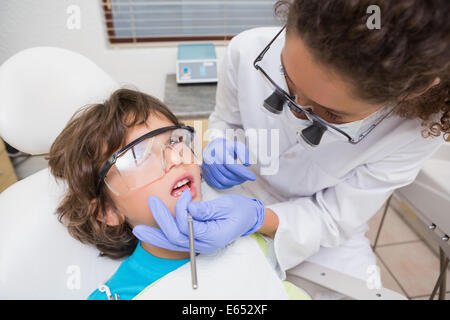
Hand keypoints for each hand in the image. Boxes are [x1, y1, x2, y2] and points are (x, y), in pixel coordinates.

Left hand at [132, 190, 264, 253]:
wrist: (249, 218)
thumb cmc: (240, 210)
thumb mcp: (226, 206)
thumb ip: (206, 209)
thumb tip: (188, 209)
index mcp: (213, 236)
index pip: (187, 228)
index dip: (181, 212)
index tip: (184, 197)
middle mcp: (204, 244)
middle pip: (175, 238)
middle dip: (161, 221)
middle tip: (152, 204)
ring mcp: (199, 245)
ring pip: (172, 243)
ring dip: (156, 235)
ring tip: (139, 230)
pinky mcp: (195, 241)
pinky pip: (176, 241)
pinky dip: (162, 237)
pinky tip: (151, 233)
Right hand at [201, 138, 255, 188]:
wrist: (213, 148)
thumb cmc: (227, 148)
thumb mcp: (237, 146)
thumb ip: (243, 153)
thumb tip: (247, 163)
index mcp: (219, 151)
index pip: (231, 165)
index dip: (242, 172)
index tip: (252, 177)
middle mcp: (211, 160)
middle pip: (228, 174)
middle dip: (240, 178)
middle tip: (247, 177)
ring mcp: (208, 169)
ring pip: (223, 181)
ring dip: (235, 182)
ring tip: (241, 179)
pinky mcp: (207, 175)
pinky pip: (218, 185)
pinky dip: (228, 185)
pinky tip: (233, 181)